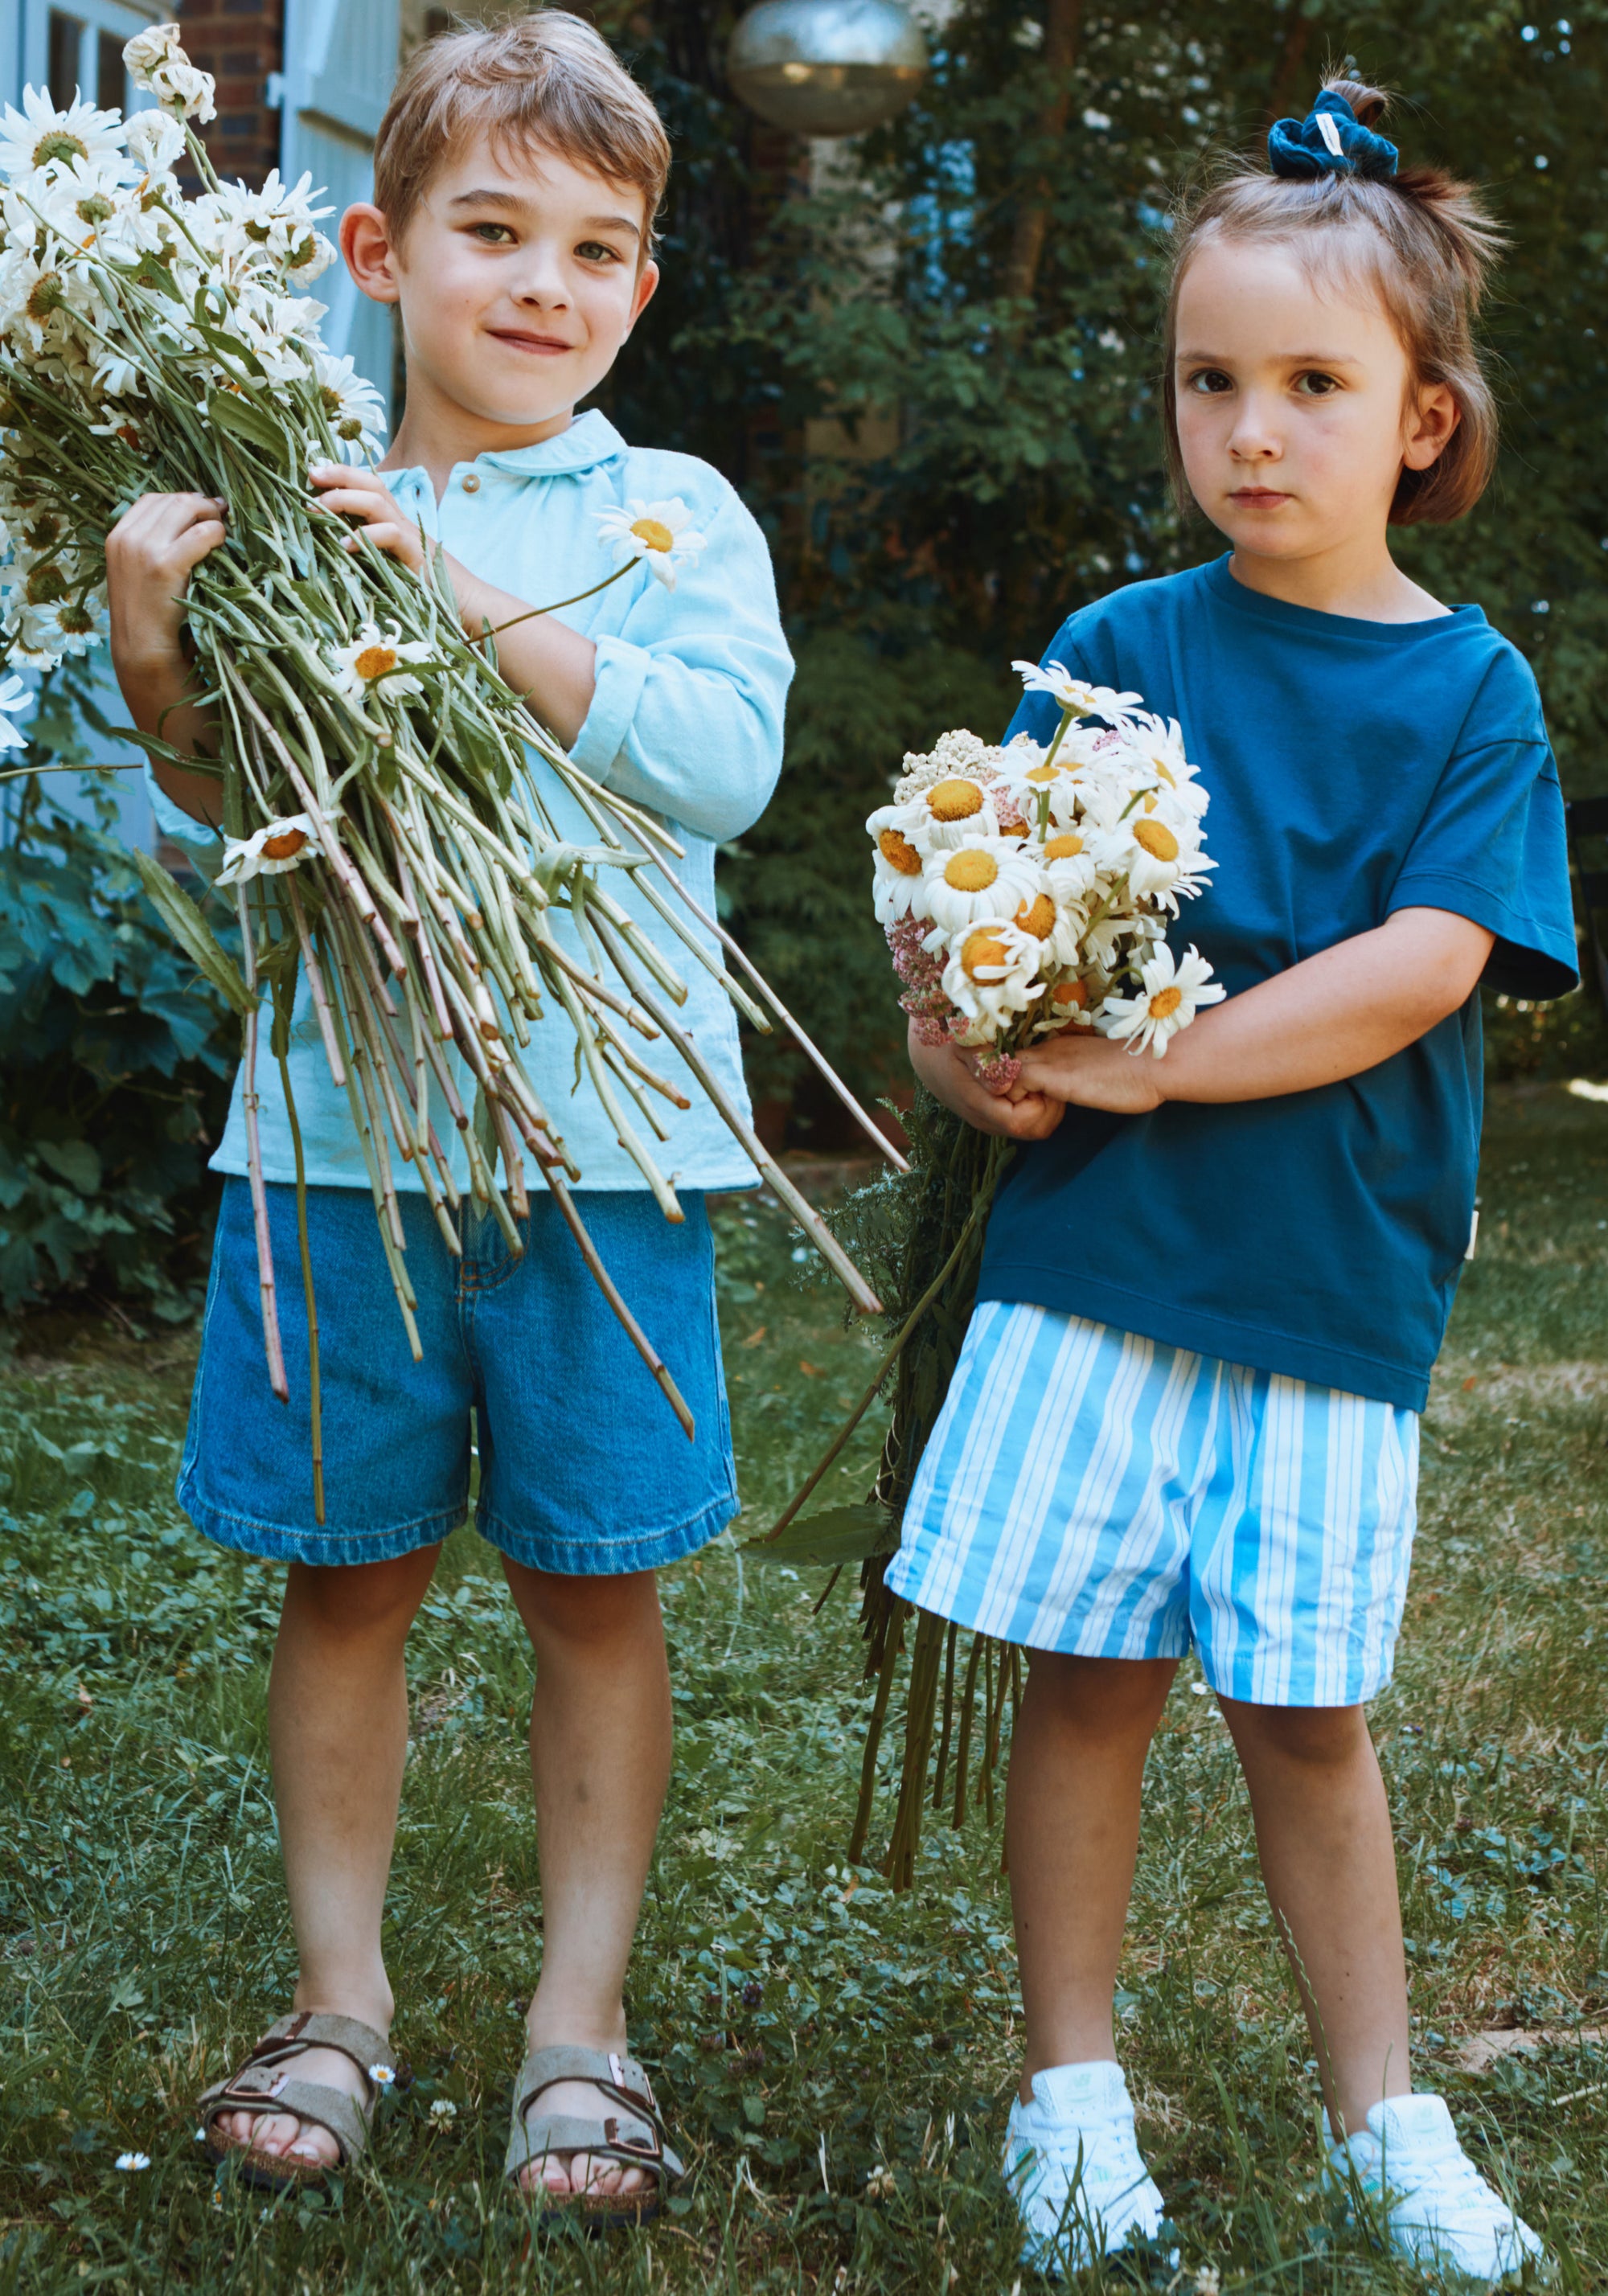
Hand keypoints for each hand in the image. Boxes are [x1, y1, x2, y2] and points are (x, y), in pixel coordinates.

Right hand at [106, 491, 226, 691]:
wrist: (142, 649)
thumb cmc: (148, 615)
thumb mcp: (138, 572)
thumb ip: (153, 546)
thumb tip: (191, 519)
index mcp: (117, 536)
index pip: (152, 499)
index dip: (181, 500)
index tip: (201, 510)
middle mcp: (127, 537)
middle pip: (172, 500)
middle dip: (201, 505)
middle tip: (221, 516)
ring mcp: (144, 549)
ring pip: (187, 509)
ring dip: (211, 516)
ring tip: (223, 532)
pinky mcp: (165, 565)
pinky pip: (201, 534)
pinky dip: (217, 534)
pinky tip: (223, 546)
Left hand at [308, 464, 508, 647]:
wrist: (466, 604)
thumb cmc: (426, 590)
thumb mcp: (390, 565)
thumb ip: (369, 551)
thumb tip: (333, 546)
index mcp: (395, 521)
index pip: (369, 485)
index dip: (343, 474)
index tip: (315, 472)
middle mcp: (402, 521)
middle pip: (372, 482)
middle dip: (339, 474)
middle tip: (311, 475)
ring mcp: (410, 534)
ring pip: (376, 502)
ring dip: (345, 500)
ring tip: (319, 508)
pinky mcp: (416, 553)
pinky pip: (389, 534)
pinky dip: (365, 535)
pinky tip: (346, 545)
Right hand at [908, 1024, 1064, 1140]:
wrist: (928, 1055)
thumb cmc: (947, 1043)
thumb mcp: (961, 1043)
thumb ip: (982, 1062)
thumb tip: (1004, 1086)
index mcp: (978, 1105)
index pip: (1022, 1121)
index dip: (1038, 1099)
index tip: (1038, 1074)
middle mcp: (988, 1121)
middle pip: (1036, 1129)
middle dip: (1050, 1103)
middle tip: (1046, 1074)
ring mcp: (994, 1122)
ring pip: (1037, 1128)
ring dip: (1048, 1104)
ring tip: (1041, 1077)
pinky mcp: (998, 1117)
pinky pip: (1030, 1121)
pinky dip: (1041, 1104)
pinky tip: (1034, 1081)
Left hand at [1015, 1027, 1165, 1114]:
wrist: (1158, 1065)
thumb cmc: (1141, 1073)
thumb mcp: (1100, 1072)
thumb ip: (1081, 1076)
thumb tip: (1080, 1089)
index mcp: (1060, 1047)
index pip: (1019, 1062)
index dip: (1015, 1083)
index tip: (1029, 1103)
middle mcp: (1049, 1048)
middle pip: (1003, 1065)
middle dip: (1004, 1090)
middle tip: (1020, 1112)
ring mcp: (1050, 1059)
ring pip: (1001, 1073)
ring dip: (1007, 1097)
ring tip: (1030, 1116)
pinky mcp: (1053, 1074)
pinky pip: (1010, 1083)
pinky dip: (1015, 1101)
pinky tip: (1040, 1113)